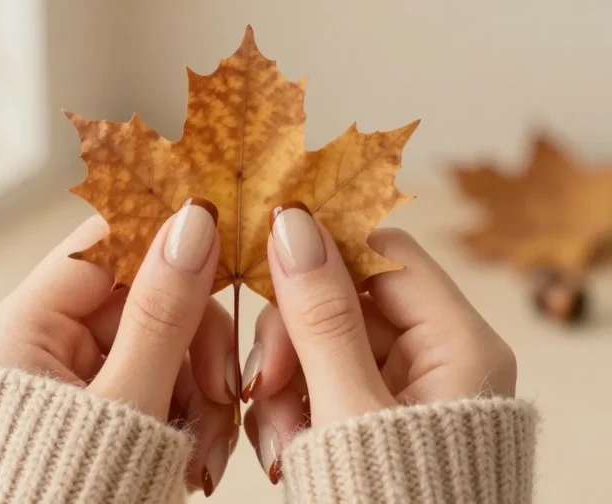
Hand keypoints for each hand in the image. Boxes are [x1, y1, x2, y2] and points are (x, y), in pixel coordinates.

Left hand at [0, 201, 237, 495]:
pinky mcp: (105, 401)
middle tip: (224, 391)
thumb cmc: (66, 502)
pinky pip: (162, 381)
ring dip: (201, 392)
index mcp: (27, 324)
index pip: (105, 242)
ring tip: (207, 452)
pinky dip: (189, 415)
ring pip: (166, 344)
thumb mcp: (127, 405)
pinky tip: (195, 456)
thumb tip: (193, 223)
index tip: (224, 246)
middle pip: (148, 297)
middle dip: (196, 347)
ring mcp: (79, 372)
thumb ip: (163, 312)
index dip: (167, 237)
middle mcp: (49, 339)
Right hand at [242, 204, 515, 482]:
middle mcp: (434, 358)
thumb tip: (293, 223)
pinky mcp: (367, 414)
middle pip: (342, 300)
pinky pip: (315, 382)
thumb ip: (320, 317)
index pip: (385, 252)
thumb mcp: (348, 411)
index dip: (323, 249)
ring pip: (318, 343)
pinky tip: (285, 452)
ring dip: (282, 384)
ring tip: (280, 442)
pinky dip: (290, 410)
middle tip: (260, 381)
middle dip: (291, 340)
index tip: (263, 258)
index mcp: (458, 344)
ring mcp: (399, 388)